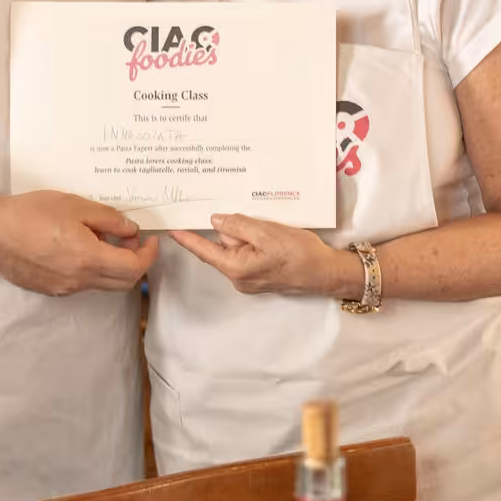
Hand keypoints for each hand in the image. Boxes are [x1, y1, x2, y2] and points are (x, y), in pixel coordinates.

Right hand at [0, 190, 158, 295]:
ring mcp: (63, 289)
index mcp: (88, 258)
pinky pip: (81, 284)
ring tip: (100, 239)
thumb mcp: (75, 206)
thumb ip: (108, 220)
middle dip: (135, 263)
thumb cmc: (29, 213)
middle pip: (123, 282)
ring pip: (102, 284)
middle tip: (129, 240)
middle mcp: (78, 280)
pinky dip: (91, 270)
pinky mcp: (50, 290)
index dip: (148, 254)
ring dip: (112, 266)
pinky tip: (78, 249)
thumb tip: (130, 230)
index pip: (134, 267)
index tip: (150, 240)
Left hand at [170, 214, 356, 297]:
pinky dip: (257, 242)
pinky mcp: (260, 276)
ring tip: (273, 232)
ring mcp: (250, 279)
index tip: (173, 230)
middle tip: (258, 224)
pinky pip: (249, 254)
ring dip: (249, 235)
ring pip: (238, 249)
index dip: (188, 239)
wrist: (327, 273)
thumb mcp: (267, 232)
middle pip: (224, 246)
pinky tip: (274, 239)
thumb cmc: (301, 254)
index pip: (205, 251)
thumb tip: (216, 221)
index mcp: (236, 268)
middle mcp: (239, 278)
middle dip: (235, 231)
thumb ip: (238, 226)